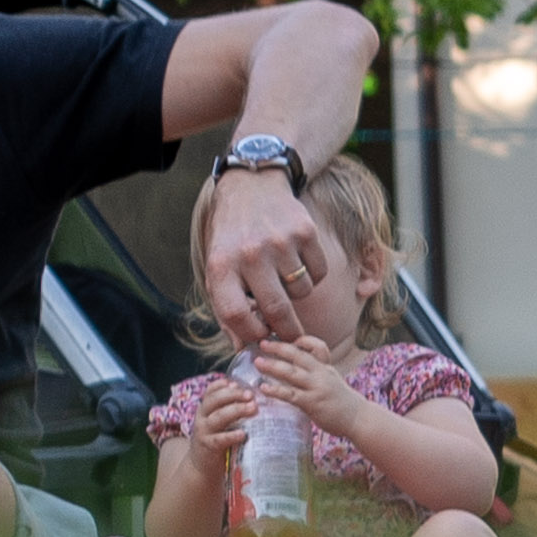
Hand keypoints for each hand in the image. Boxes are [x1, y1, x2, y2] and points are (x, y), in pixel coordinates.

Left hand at [190, 167, 330, 348]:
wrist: (251, 188)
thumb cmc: (231, 237)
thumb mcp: (218, 267)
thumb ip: (227, 307)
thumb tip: (242, 348)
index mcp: (221, 265)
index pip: (235, 314)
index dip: (250, 334)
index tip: (260, 338)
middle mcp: (250, 253)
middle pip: (277, 310)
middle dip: (286, 331)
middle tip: (290, 336)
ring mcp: (280, 242)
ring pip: (301, 292)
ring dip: (296, 295)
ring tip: (283, 279)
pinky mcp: (306, 232)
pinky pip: (318, 273)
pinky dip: (312, 275)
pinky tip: (296, 260)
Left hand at [237, 336, 361, 427]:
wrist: (358, 419)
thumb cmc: (342, 401)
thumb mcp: (332, 380)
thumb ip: (317, 372)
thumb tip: (295, 367)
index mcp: (326, 367)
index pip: (318, 347)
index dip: (304, 340)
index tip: (289, 338)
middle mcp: (321, 374)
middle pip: (299, 355)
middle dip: (279, 348)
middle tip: (262, 343)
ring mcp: (316, 388)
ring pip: (291, 373)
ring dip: (272, 366)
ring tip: (257, 362)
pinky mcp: (312, 403)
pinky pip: (290, 394)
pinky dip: (276, 390)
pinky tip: (264, 388)